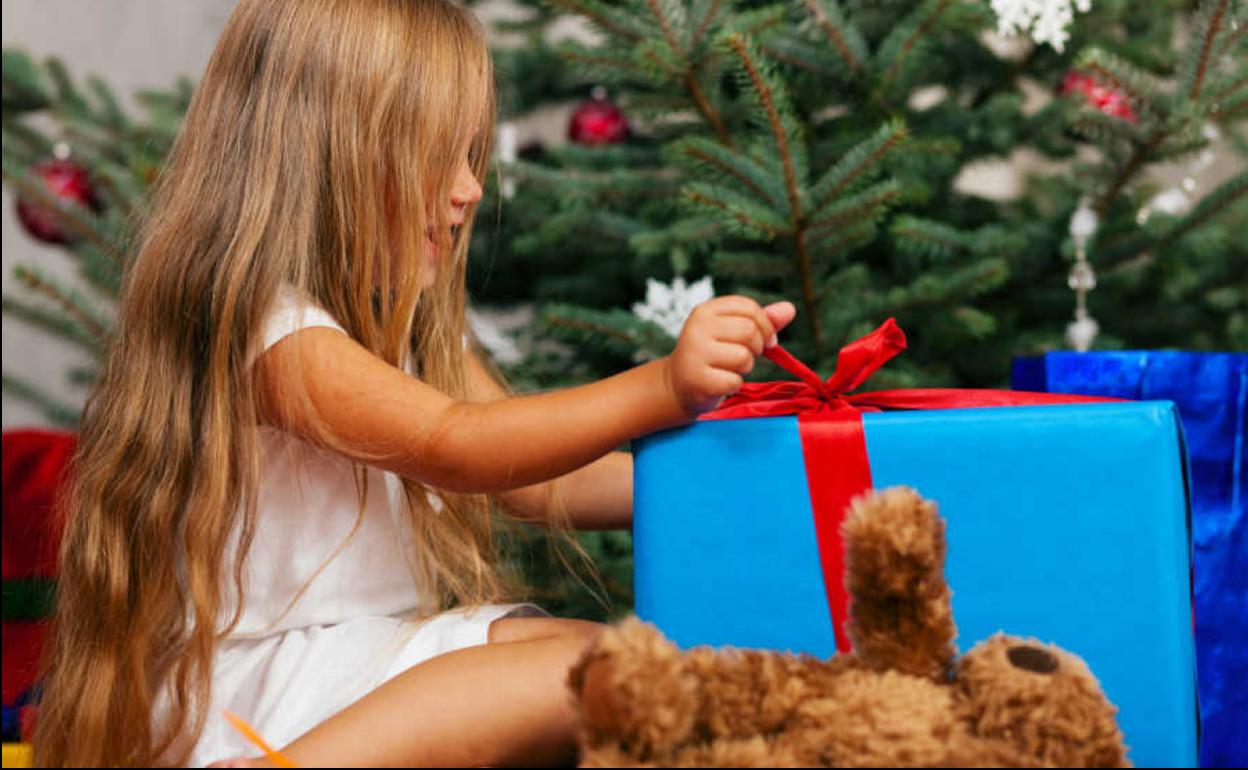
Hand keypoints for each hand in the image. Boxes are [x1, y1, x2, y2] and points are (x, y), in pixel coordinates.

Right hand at [663, 296, 796, 416]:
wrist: (678, 384)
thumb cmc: (712, 355)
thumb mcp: (732, 332)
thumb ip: (761, 321)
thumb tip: (789, 309)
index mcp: (706, 311)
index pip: (749, 308)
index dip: (765, 325)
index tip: (764, 340)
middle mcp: (697, 328)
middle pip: (749, 331)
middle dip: (757, 347)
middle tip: (745, 356)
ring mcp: (695, 353)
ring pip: (744, 357)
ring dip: (745, 367)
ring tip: (729, 369)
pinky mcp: (698, 379)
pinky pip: (734, 381)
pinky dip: (734, 385)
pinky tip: (720, 383)